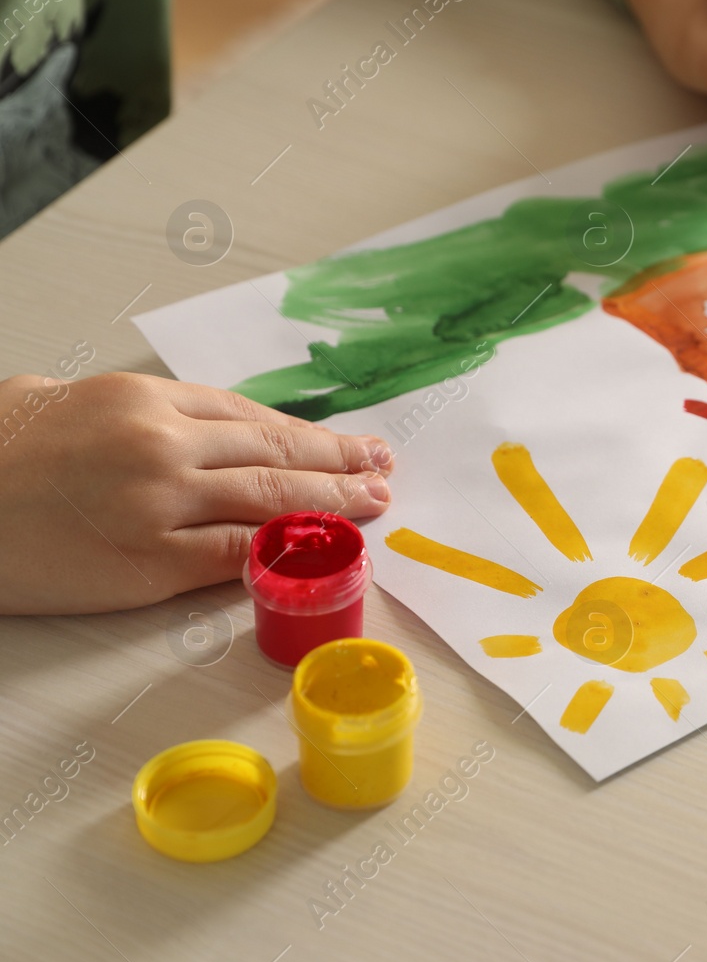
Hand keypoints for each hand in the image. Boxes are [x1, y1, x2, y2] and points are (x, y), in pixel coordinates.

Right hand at [0, 373, 392, 614]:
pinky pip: (235, 556)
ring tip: (373, 505)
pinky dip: (285, 553)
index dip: (314, 435)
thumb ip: (140, 412)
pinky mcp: (149, 563)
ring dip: (333, 506)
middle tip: (383, 469)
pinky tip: (323, 550)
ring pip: (272, 503)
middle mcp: (165, 444)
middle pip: (277, 455)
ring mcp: (161, 504)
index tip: (354, 443)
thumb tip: (201, 432)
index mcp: (148, 398)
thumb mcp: (68, 400)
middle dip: (340, 464)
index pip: (255, 418)